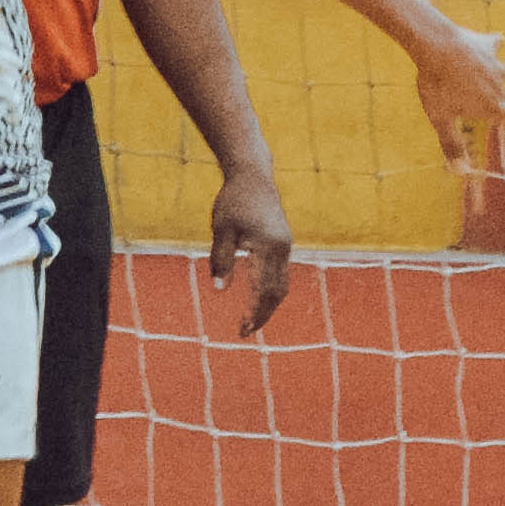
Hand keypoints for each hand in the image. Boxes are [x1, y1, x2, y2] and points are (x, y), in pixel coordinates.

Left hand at [208, 165, 293, 337]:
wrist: (253, 174)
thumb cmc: (233, 200)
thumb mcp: (221, 230)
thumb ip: (221, 259)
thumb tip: (218, 290)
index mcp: (269, 248)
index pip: (264, 291)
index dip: (254, 313)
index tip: (242, 330)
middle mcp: (283, 249)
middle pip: (278, 293)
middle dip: (263, 314)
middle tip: (245, 331)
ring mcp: (286, 245)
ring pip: (282, 284)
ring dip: (268, 304)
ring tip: (251, 319)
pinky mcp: (283, 241)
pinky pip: (280, 273)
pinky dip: (270, 289)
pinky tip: (256, 296)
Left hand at [413, 26, 504, 175]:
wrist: (437, 47)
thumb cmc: (437, 85)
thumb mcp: (440, 119)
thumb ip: (451, 144)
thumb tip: (461, 172)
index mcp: (491, 106)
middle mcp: (498, 86)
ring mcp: (494, 64)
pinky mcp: (486, 44)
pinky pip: (495, 42)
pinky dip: (496, 42)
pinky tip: (498, 39)